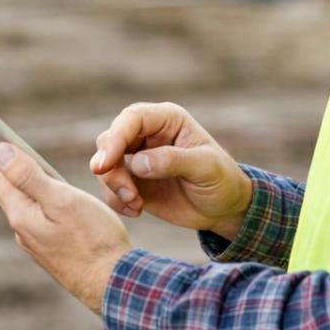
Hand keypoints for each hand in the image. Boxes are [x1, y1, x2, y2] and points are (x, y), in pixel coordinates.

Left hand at [0, 137, 130, 314]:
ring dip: (16, 185)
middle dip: (0, 169)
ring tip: (13, 170)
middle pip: (8, 192)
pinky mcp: (51, 252)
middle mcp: (23, 231)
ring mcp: (36, 244)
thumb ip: (28, 176)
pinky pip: (34, 218)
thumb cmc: (93, 240)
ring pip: (21, 206)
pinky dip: (32, 201)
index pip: (0, 178)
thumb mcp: (62, 200)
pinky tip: (40, 201)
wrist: (113, 286)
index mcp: (22, 216)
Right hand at [89, 102, 252, 237]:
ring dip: (114, 187)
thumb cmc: (222, 181)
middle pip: (110, 140)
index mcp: (166, 120)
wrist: (224, 209)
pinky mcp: (132, 181)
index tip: (106, 164)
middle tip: (127, 193)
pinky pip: (110, 187)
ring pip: (105, 165)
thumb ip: (173, 160)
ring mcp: (136, 158)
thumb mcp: (206, 168)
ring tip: (136, 204)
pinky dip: (116, 200)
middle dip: (110, 168)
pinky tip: (136, 210)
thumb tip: (137, 163)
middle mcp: (147, 135)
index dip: (116, 138)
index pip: (131, 119)